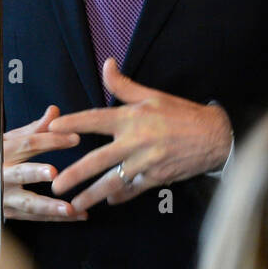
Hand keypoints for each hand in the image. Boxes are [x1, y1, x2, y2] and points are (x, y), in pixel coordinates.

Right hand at [0, 105, 86, 221]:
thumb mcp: (6, 139)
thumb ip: (34, 128)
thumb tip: (55, 111)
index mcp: (0, 152)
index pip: (27, 144)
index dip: (50, 140)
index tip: (75, 138)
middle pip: (19, 174)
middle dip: (36, 173)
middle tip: (55, 172)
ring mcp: (2, 197)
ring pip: (27, 203)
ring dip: (49, 207)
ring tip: (70, 208)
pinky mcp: (8, 212)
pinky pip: (35, 217)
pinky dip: (56, 218)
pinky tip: (77, 215)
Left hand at [48, 59, 231, 211]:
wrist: (214, 136)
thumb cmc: (181, 113)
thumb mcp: (153, 95)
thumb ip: (124, 85)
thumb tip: (107, 64)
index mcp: (133, 118)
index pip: (96, 119)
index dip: (73, 123)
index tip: (53, 128)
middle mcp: (137, 141)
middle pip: (99, 160)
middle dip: (75, 174)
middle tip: (55, 185)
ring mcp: (147, 162)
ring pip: (113, 181)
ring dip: (91, 194)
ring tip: (73, 205)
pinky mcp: (157, 178)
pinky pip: (133, 189)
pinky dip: (119, 196)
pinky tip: (107, 201)